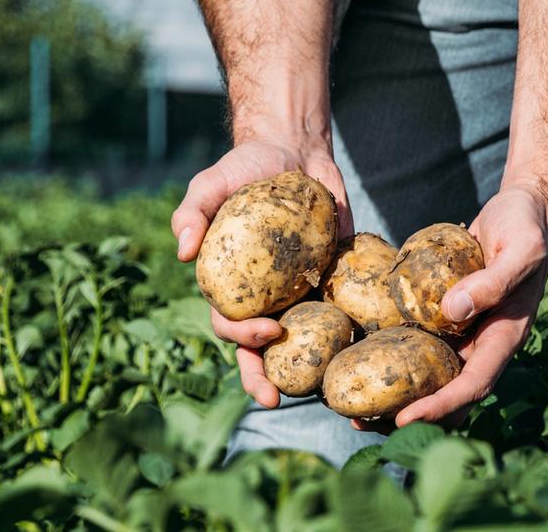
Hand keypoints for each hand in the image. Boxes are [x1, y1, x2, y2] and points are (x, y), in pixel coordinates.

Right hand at [170, 137, 351, 408]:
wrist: (293, 151)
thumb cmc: (243, 170)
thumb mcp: (211, 185)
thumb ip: (192, 214)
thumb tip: (182, 253)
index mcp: (233, 286)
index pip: (230, 324)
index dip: (243, 338)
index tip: (268, 332)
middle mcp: (265, 297)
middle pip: (261, 350)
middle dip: (265, 377)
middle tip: (279, 396)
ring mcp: (301, 291)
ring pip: (302, 342)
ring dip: (309, 370)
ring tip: (322, 394)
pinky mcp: (334, 278)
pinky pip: (343, 310)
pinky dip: (352, 332)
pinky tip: (365, 352)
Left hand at [361, 185, 547, 428]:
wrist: (524, 209)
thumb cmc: (527, 227)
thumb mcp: (520, 250)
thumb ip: (493, 282)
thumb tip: (452, 312)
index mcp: (504, 337)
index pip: (473, 384)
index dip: (440, 406)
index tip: (403, 419)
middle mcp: (482, 342)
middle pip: (447, 393)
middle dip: (409, 414)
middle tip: (362, 422)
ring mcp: (464, 330)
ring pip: (430, 375)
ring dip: (396, 393)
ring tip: (353, 404)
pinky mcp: (445, 314)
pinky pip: (419, 341)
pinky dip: (394, 355)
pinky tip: (360, 356)